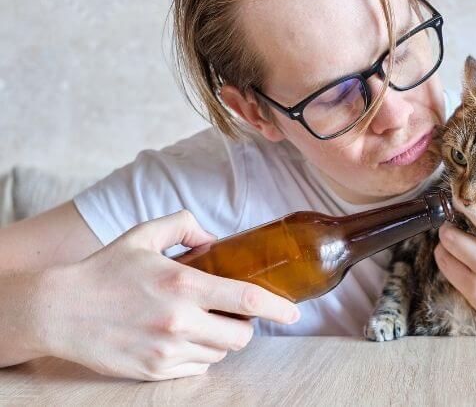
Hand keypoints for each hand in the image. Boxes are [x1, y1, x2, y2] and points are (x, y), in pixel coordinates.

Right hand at [35, 210, 299, 380]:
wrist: (59, 310)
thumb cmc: (104, 270)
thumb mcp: (143, 234)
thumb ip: (184, 225)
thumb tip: (214, 237)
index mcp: (183, 284)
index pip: (246, 299)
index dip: (277, 308)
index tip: (294, 314)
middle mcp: (180, 321)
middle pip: (241, 336)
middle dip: (245, 326)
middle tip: (232, 314)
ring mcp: (167, 350)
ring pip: (219, 354)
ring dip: (219, 340)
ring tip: (200, 324)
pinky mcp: (154, 371)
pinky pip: (196, 369)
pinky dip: (198, 356)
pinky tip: (180, 339)